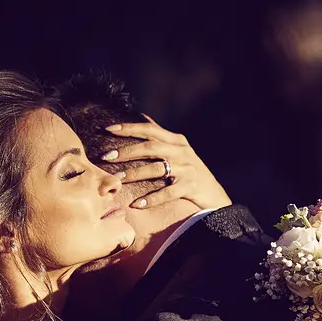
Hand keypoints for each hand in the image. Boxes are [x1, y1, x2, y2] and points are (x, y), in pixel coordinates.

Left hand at [102, 115, 231, 210]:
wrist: (215, 196)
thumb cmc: (191, 173)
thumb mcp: (179, 151)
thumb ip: (161, 136)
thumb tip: (141, 116)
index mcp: (177, 141)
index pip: (150, 129)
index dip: (128, 128)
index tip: (107, 129)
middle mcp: (182, 152)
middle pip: (150, 147)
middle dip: (126, 151)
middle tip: (106, 156)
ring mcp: (187, 170)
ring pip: (156, 169)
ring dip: (134, 174)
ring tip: (117, 179)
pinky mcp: (190, 187)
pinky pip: (167, 193)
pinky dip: (150, 199)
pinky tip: (136, 204)